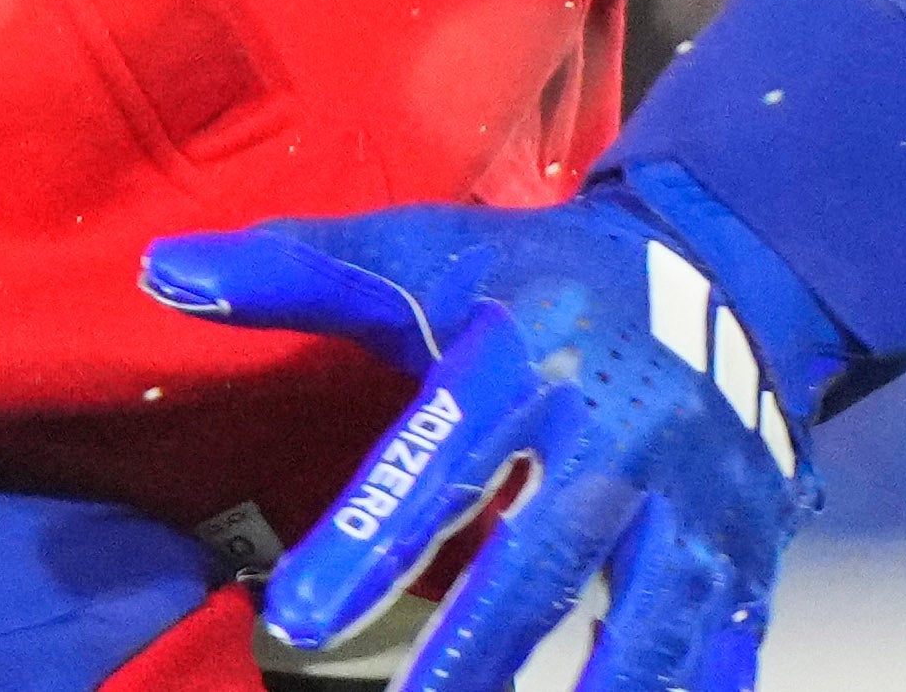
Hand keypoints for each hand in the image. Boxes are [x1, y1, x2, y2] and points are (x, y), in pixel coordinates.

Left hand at [139, 177, 836, 691]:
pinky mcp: (744, 546)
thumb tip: (161, 271)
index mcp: (527, 354)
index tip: (299, 620)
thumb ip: (299, 271)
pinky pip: (724, 644)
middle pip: (542, 557)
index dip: (372, 536)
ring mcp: (693, 496)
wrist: (726, 273)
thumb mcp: (427, 254)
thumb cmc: (544, 278)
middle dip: (475, 652)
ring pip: (646, 619)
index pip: (440, 452)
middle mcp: (618, 429)